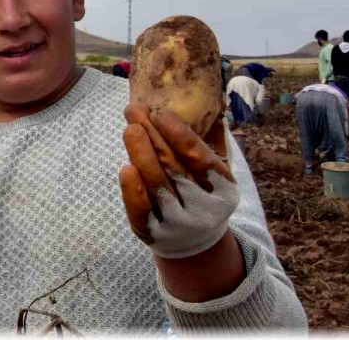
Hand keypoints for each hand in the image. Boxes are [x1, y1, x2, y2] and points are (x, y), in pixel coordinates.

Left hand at [118, 105, 239, 259]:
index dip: (181, 136)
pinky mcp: (152, 232)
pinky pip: (141, 211)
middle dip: (153, 136)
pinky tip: (125, 168)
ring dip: (140, 155)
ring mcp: (176, 223)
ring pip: (157, 186)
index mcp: (222, 190)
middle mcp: (201, 209)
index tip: (162, 114)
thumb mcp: (217, 175)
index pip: (200, 159)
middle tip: (134, 110)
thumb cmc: (202, 193)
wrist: (194, 239)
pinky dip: (133, 190)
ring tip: (129, 129)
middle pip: (174, 168)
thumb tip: (202, 109)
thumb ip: (210, 146)